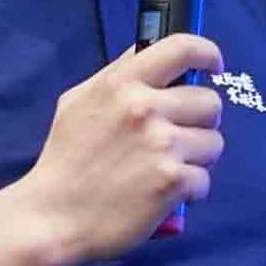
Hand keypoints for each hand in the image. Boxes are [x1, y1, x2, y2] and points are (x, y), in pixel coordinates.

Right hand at [15, 34, 225, 264]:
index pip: (182, 48)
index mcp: (121, 83)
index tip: (213, 68)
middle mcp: (143, 108)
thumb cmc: (65, 160)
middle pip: (209, 102)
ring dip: (196, 159)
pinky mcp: (171, 181)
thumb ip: (117, 76)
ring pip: (213, 143)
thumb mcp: (78, 102)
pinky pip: (204, 180)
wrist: (52, 217)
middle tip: (177, 139)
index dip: (208, 54)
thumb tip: (151, 54)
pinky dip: (188, 192)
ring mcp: (160, 145)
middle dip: (200, 122)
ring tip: (165, 170)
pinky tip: (162, 195)